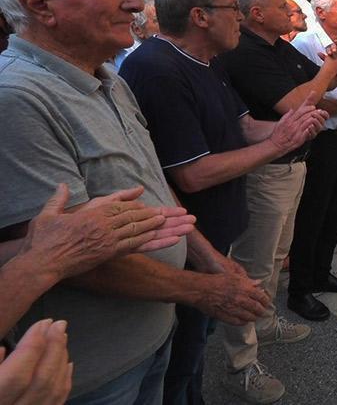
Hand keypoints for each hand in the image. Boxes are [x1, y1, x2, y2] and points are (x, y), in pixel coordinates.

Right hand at [0, 319, 71, 404]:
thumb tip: (2, 350)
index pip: (16, 376)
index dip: (32, 346)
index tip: (44, 323)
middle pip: (39, 382)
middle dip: (53, 349)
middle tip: (59, 325)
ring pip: (50, 393)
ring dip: (60, 362)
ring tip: (61, 339)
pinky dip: (63, 382)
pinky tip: (66, 364)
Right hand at [20, 184, 194, 279]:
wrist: (42, 260)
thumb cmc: (45, 237)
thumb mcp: (52, 213)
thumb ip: (61, 198)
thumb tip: (64, 184)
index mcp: (95, 212)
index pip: (126, 207)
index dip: (144, 207)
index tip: (160, 208)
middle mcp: (106, 224)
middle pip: (140, 217)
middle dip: (165, 215)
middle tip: (185, 213)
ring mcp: (110, 239)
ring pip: (143, 230)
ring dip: (167, 227)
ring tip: (186, 225)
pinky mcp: (110, 253)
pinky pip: (138, 247)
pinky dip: (157, 243)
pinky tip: (172, 240)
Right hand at [192, 271, 270, 325]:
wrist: (202, 289)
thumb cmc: (216, 281)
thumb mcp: (234, 276)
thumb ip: (248, 281)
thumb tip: (258, 282)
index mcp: (245, 288)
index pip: (261, 297)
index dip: (265, 301)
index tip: (267, 303)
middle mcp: (241, 299)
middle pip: (256, 308)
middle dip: (261, 311)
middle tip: (263, 313)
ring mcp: (233, 309)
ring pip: (248, 317)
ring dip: (253, 318)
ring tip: (254, 317)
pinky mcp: (225, 316)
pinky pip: (238, 322)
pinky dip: (243, 322)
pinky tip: (244, 321)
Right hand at [269, 97, 326, 152]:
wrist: (277, 145)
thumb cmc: (278, 134)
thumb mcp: (280, 123)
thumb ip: (286, 115)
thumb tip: (292, 109)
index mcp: (289, 121)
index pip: (300, 112)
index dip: (307, 108)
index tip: (312, 107)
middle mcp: (293, 125)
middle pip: (305, 116)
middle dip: (313, 112)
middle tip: (318, 111)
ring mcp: (297, 132)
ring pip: (307, 123)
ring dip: (313, 119)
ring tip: (318, 117)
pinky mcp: (299, 139)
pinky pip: (307, 131)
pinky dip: (311, 127)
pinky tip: (315, 125)